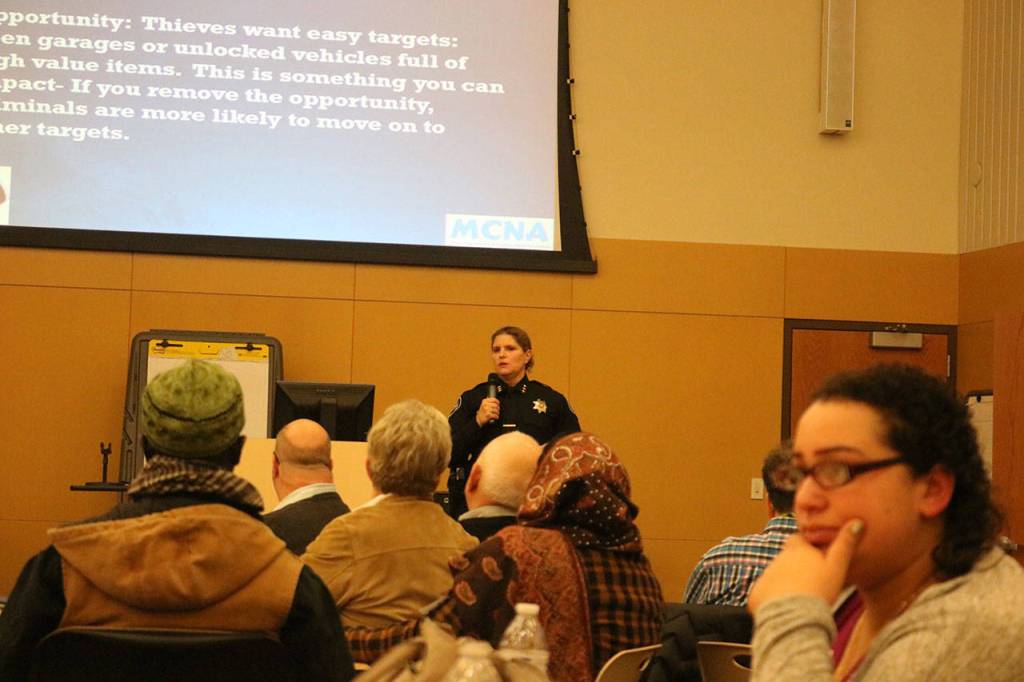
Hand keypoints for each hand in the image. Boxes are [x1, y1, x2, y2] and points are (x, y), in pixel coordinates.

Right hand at [475, 397, 499, 426]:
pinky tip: (496, 417)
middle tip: (497, 411)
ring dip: (497, 413)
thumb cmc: (483, 411)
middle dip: (498, 409)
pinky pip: (495, 415)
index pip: (494, 400)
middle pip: (496, 405)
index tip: (498, 404)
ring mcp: (486, 410)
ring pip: (496, 410)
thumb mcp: (484, 404)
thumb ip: (490, 402)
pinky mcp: (488, 415)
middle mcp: (485, 405)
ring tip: (496, 414)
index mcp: (485, 401)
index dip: (497, 402)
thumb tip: (497, 402)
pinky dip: (496, 417)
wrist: (479, 419)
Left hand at [748, 519, 862, 613]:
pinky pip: (765, 593)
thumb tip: (857, 523)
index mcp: (797, 549)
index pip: (797, 539)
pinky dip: (773, 598)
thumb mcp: (837, 566)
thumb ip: (846, 544)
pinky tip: (785, 608)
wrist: (796, 615)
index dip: (805, 547)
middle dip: (794, 566)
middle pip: (786, 559)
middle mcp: (779, 558)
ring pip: (776, 575)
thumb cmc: (820, 590)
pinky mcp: (757, 592)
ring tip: (800, 598)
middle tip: (810, 582)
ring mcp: (766, 575)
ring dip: (784, 583)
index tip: (815, 558)